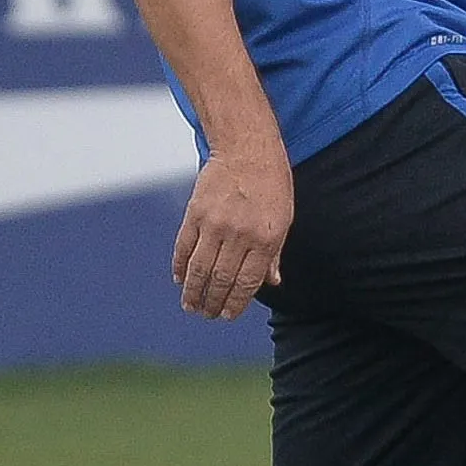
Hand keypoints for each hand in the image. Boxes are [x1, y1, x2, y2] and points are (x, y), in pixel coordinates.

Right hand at [172, 145, 293, 318]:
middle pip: (222, 279)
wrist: (247, 150)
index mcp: (266, 238)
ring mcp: (214, 223)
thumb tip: (272, 282)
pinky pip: (184, 247)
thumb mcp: (284, 218)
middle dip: (213, 302)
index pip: (248, 282)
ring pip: (200, 268)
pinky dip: (180, 266)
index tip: (228, 315)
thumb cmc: (272, 185)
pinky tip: (180, 279)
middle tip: (207, 314)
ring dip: (193, 292)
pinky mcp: (195, 213)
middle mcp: (240, 234)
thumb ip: (275, 253)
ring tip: (190, 305)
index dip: (237, 303)